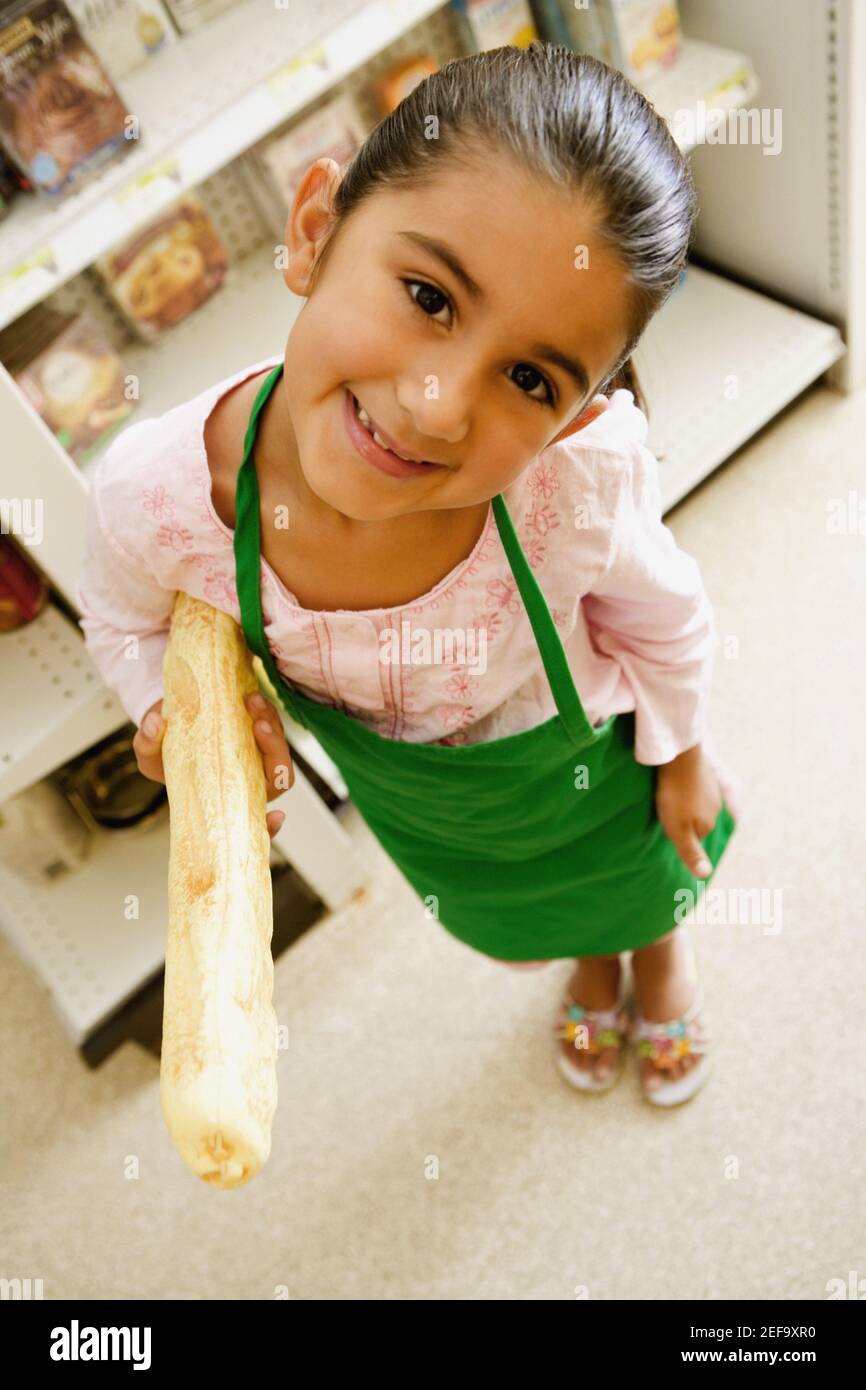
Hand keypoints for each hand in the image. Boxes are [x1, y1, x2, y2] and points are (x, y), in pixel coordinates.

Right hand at [133, 692, 293, 837]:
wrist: (170, 724)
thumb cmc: (163, 754)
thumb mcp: (149, 755)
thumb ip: (147, 744)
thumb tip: (155, 724)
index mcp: (229, 798)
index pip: (257, 822)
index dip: (270, 826)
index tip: (276, 818)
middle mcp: (249, 781)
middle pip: (278, 777)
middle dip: (275, 749)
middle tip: (258, 725)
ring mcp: (257, 758)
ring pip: (279, 748)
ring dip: (271, 724)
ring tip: (250, 701)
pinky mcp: (258, 734)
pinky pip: (272, 726)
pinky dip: (265, 712)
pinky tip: (250, 698)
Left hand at [654, 742, 723, 878]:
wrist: (680, 757)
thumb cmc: (675, 796)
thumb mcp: (678, 829)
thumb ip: (691, 852)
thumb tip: (706, 875)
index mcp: (709, 823)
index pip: (696, 838)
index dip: (681, 837)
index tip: (668, 832)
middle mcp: (716, 807)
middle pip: (699, 820)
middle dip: (686, 821)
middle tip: (665, 816)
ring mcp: (712, 788)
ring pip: (698, 802)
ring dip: (685, 803)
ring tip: (668, 800)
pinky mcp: (705, 771)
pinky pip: (696, 785)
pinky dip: (687, 788)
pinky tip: (674, 783)